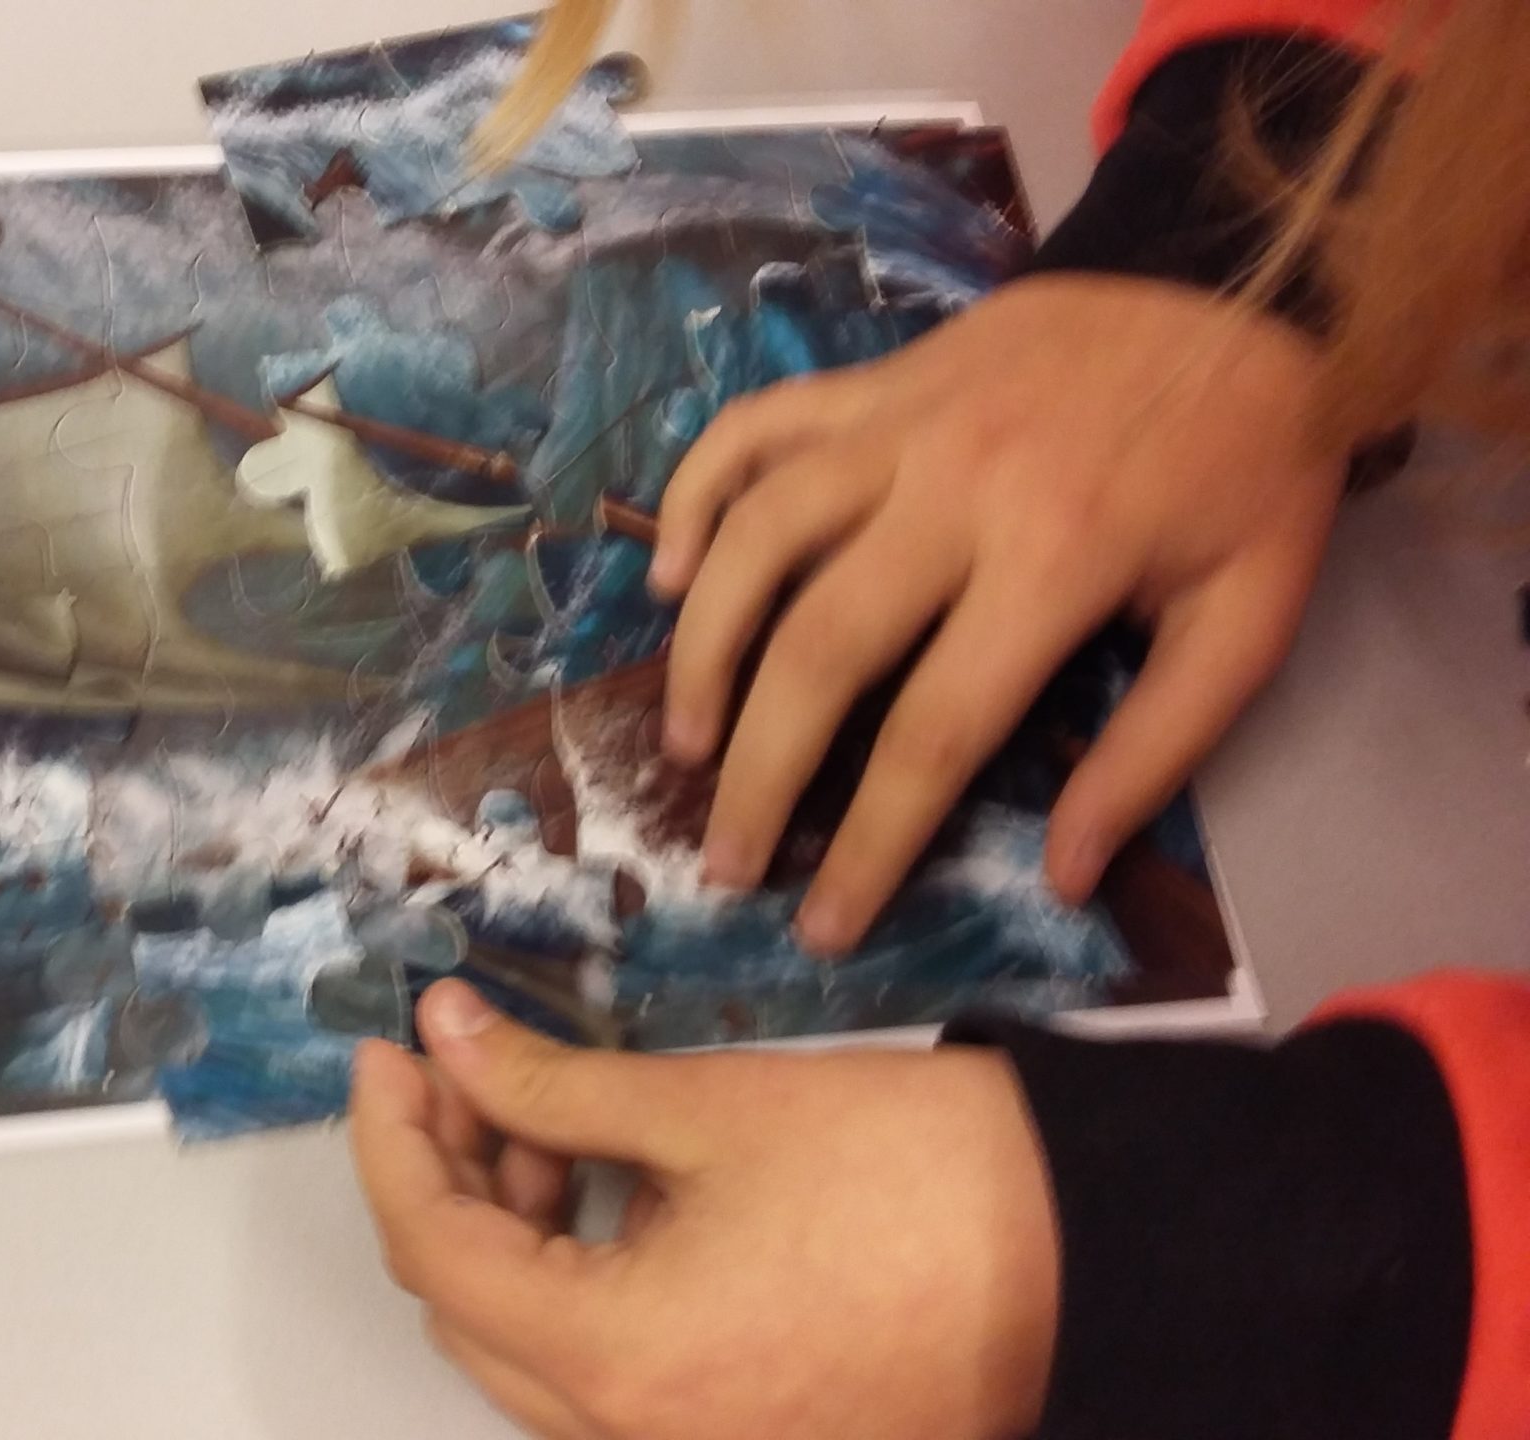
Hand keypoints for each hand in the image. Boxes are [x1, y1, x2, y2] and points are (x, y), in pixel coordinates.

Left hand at [351, 980, 1057, 1439]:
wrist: (1094, 1258)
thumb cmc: (918, 1179)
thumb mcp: (706, 1110)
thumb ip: (549, 1083)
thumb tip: (448, 1034)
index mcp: (617, 1362)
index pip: (432, 1250)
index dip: (394, 1138)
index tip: (393, 1052)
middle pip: (468, 1313)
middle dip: (448, 1180)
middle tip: (466, 1071)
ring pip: (532, 1353)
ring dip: (512, 1235)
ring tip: (547, 1118)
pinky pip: (609, 1379)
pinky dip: (582, 1286)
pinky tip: (609, 1189)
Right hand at [647, 275, 1343, 952]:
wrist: (1241, 282)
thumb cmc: (1248, 471)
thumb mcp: (1248, 619)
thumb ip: (1156, 749)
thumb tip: (1062, 875)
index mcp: (1056, 559)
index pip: (932, 732)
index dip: (868, 843)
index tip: (823, 923)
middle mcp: (954, 489)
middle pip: (818, 648)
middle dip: (757, 772)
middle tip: (725, 860)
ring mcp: (899, 422)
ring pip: (757, 536)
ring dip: (703, 646)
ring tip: (684, 738)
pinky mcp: (871, 380)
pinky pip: (753, 428)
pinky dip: (694, 495)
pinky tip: (672, 575)